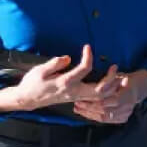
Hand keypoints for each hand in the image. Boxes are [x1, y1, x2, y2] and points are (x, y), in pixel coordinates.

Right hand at [0, 45, 120, 113]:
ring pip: (101, 96)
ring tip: (118, 76)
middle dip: (110, 78)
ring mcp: (77, 97)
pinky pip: (96, 99)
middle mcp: (74, 92)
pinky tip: (111, 84)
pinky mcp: (77, 98)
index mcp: (65, 82)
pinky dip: (107, 93)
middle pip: (100, 90)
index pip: (84, 69)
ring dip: (112, 87)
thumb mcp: (39, 71)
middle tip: (115, 66)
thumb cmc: (33, 83)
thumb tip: (68, 58)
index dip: (88, 56)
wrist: (28, 99)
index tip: (88, 47)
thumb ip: (54, 64)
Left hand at [72, 69, 146, 123]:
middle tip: (76, 105)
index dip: (92, 104)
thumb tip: (98, 89)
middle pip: (104, 112)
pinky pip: (107, 120)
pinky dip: (95, 117)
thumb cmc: (123, 79)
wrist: (136, 88)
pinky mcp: (123, 118)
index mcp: (127, 96)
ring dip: (90, 114)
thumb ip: (108, 83)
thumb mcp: (116, 76)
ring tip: (78, 109)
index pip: (106, 104)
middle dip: (88, 110)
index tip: (80, 100)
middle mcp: (127, 107)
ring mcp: (126, 114)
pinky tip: (86, 113)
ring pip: (104, 118)